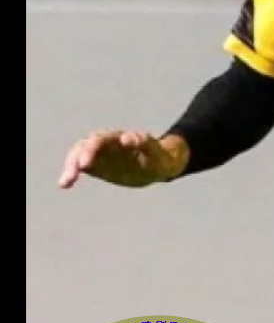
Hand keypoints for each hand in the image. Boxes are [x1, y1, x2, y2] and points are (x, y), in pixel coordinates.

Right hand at [60, 131, 186, 188]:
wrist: (159, 166)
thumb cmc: (160, 158)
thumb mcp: (157, 154)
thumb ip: (144, 144)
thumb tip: (127, 138)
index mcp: (120, 138)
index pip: (100, 140)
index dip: (91, 150)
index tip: (86, 164)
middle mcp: (107, 143)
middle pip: (85, 146)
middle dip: (78, 158)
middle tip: (74, 174)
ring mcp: (100, 153)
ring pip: (79, 155)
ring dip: (71, 166)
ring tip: (65, 183)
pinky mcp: (97, 164)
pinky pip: (80, 166)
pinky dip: (71, 173)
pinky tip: (64, 184)